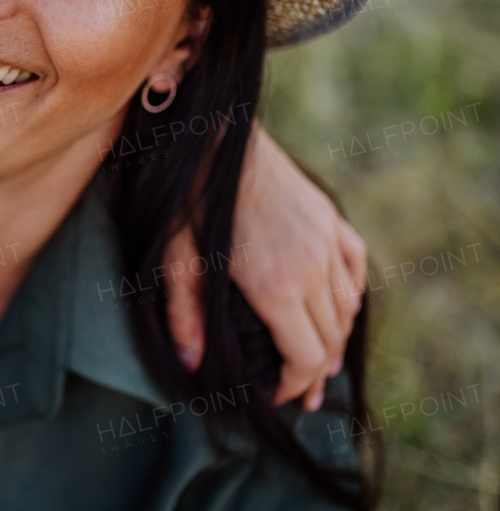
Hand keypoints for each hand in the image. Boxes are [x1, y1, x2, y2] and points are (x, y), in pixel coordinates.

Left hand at [164, 122, 365, 410]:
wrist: (214, 132)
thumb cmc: (187, 195)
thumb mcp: (174, 256)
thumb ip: (185, 311)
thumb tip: (191, 364)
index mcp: (276, 285)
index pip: (305, 357)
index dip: (293, 385)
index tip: (275, 395)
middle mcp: (311, 267)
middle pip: (331, 339)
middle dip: (314, 372)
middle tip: (297, 392)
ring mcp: (326, 239)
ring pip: (347, 307)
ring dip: (335, 338)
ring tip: (318, 362)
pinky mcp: (328, 216)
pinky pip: (354, 266)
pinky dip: (350, 295)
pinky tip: (339, 309)